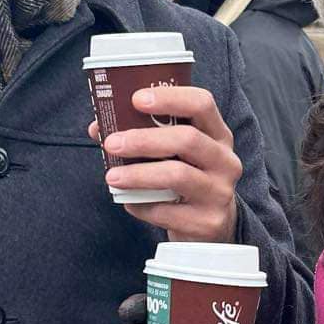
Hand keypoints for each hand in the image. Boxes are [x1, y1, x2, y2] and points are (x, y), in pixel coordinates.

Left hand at [93, 85, 240, 242]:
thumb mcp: (176, 153)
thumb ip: (144, 135)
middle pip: (187, 139)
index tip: (136, 99)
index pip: (201, 103)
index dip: (169, 97)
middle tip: (112, 143)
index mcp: (218, 135)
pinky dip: (141, 206)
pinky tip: (128, 202)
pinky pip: (166, 211)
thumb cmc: (185, 178)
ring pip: (177, 175)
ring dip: (138, 174)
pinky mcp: (208, 222)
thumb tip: (98, 128)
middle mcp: (225, 161)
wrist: (210, 225)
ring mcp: (219, 192)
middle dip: (144, 139)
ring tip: (111, 177)